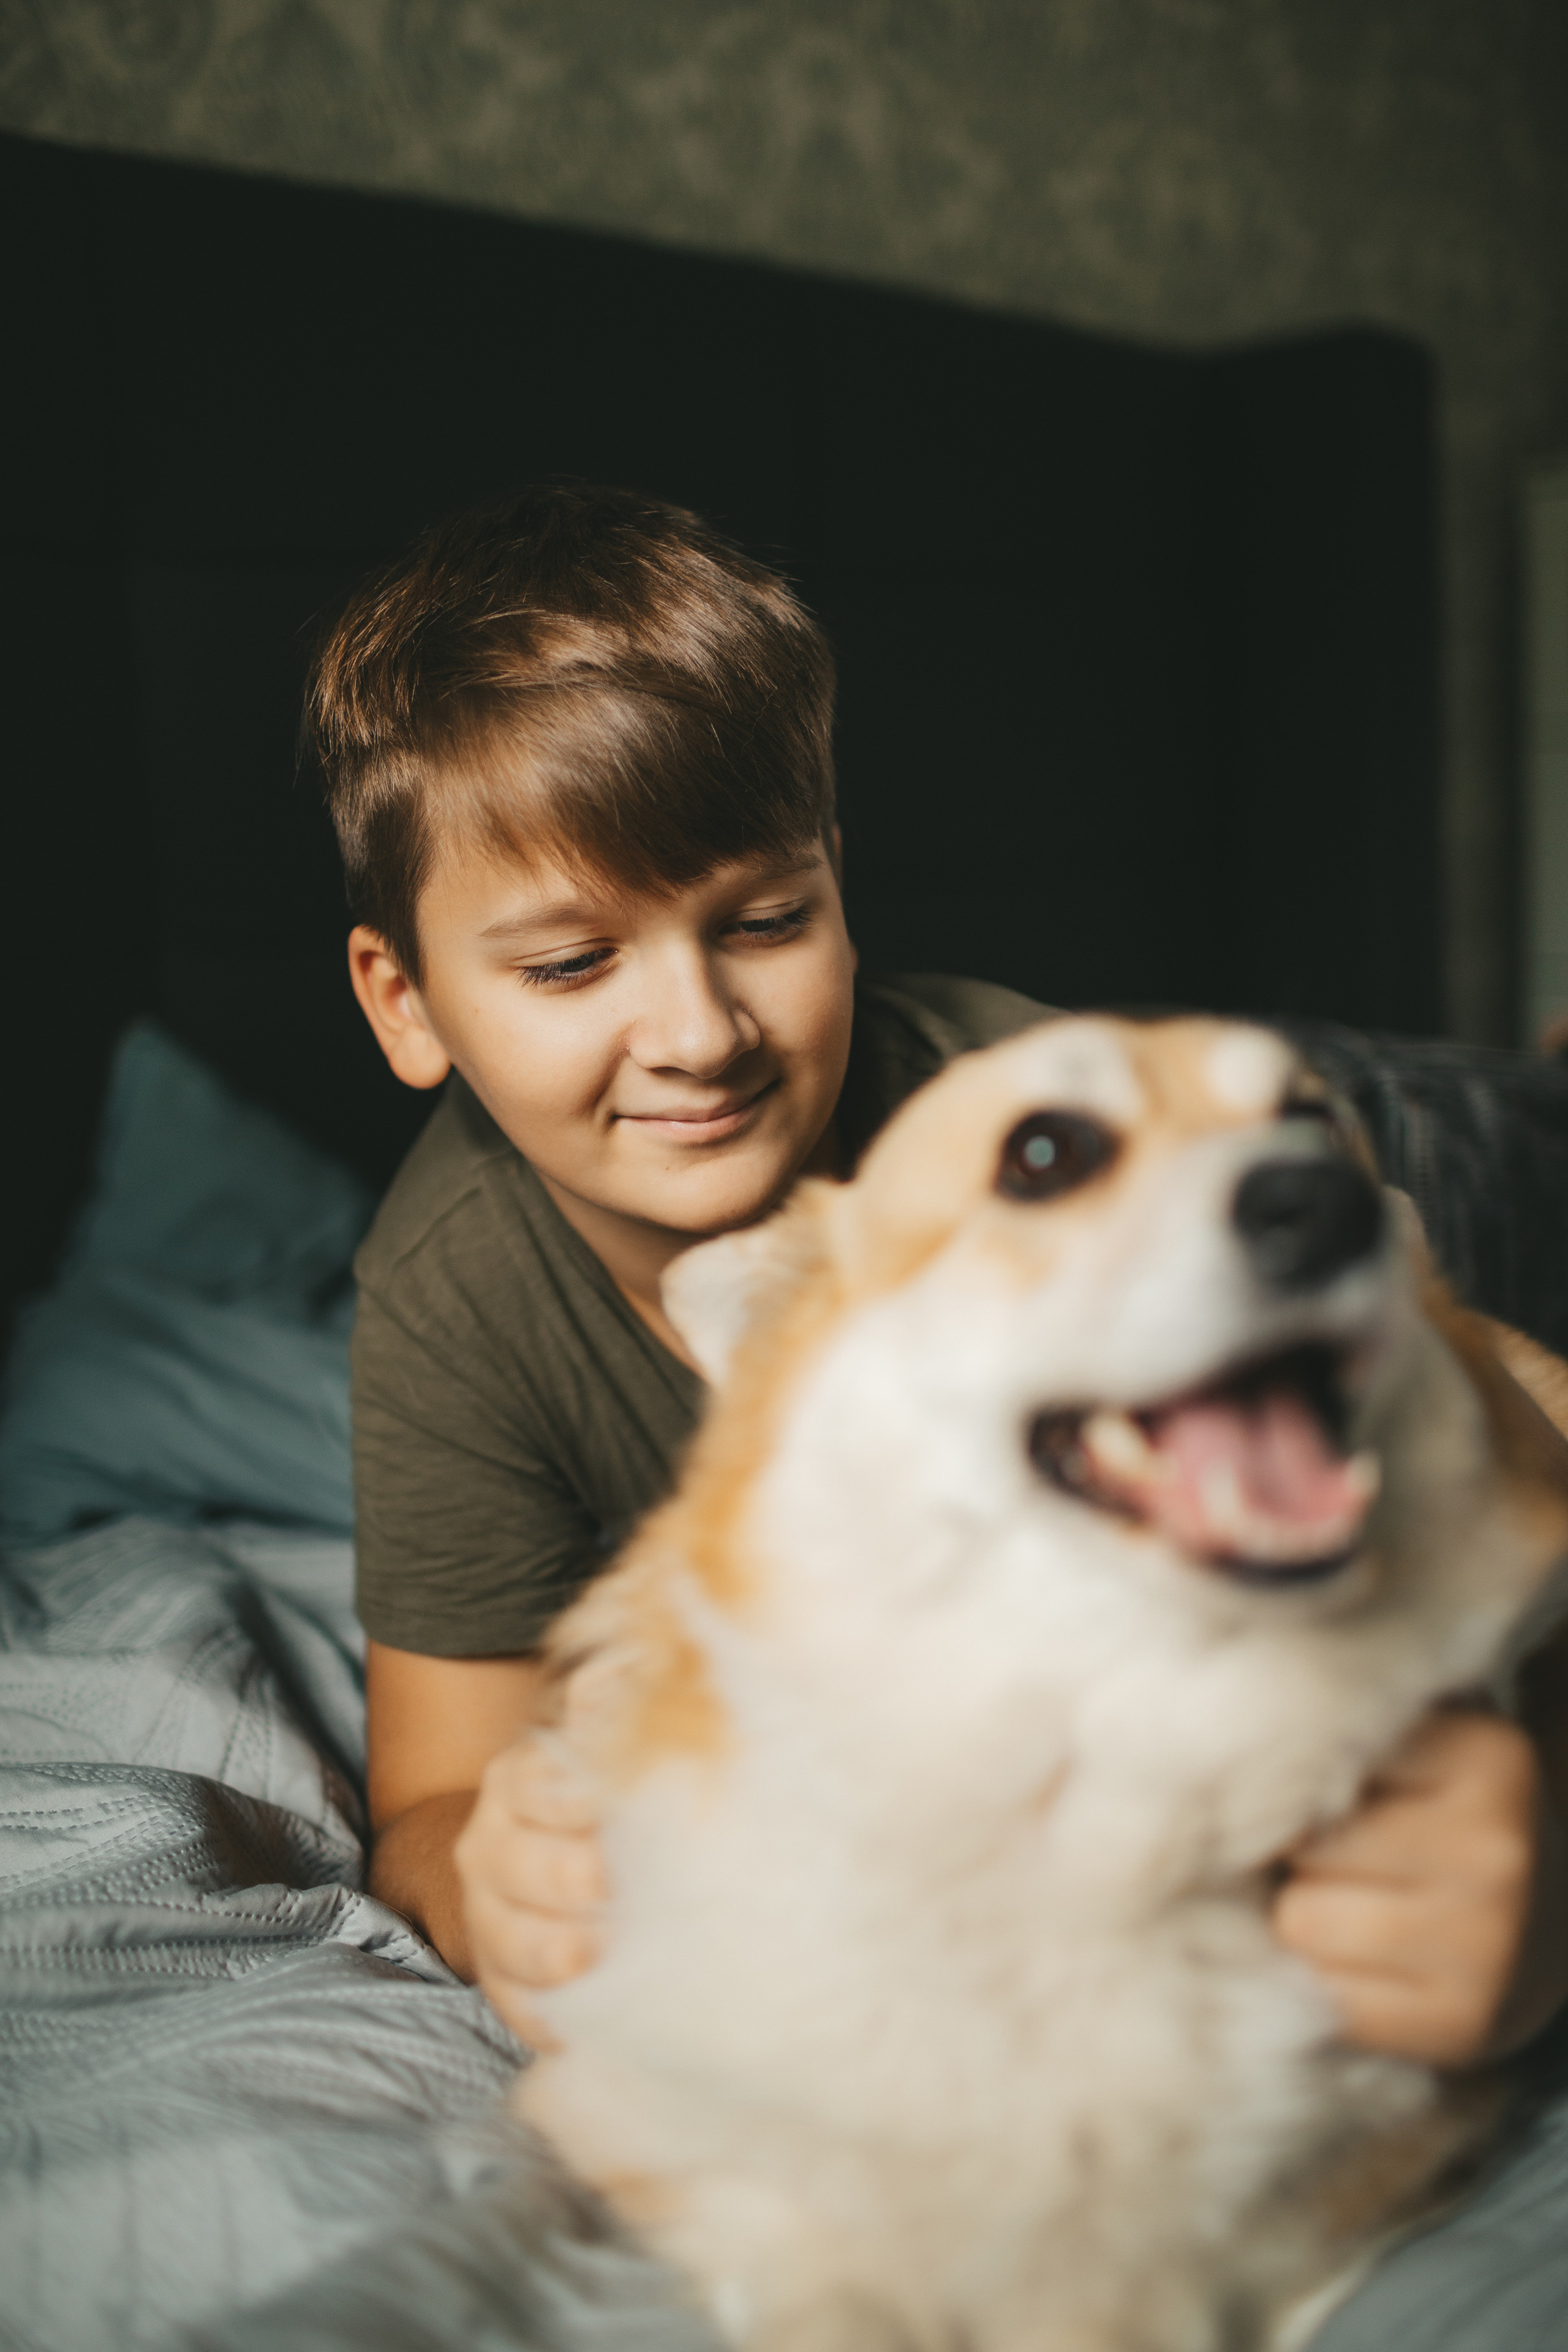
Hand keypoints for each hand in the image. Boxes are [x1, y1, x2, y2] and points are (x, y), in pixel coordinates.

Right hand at [454, 1731, 606, 2049]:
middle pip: (518, 1864)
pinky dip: (549, 2017)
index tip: (616, 1809)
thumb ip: (610, 1706)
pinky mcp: (500, 1977)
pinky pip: (514, 2004)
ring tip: (602, 1955)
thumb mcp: (603, 1742)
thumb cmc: (600, 1798)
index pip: (536, 1785)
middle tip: (614, 1884)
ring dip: (556, 1951)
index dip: (578, 1799)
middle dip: (568, 1875)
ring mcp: (488, 1915)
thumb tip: (615, 1669)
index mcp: (516, 1780)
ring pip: (507, 1939)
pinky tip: (588, 2020)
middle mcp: (489, 1845)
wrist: (553, 1862)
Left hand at [1272, 1710, 1567, 2066]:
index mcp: (1488, 1759)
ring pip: (1299, 1923)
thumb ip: (1340, 1729)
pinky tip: (1364, 1963)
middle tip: (1342, 1856)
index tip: (1328, 1789)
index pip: (1320, 1759)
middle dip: (1300, 1852)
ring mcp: (1484, 1947)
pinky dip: (1321, 1982)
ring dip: (1305, 1917)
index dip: (1302, 1777)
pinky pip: (1320, 1998)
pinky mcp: (1458, 2025)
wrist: (1548, 1923)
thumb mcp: (1416, 1745)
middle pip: (1302, 1845)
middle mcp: (1495, 1853)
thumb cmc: (1446, 1816)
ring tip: (1354, 1905)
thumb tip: (1226, 1750)